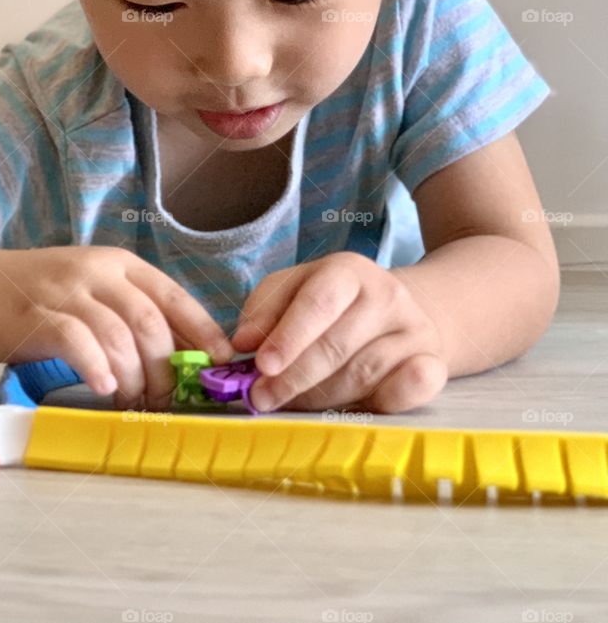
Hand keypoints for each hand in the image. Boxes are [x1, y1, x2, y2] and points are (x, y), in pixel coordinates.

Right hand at [0, 245, 232, 410]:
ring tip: (133, 402)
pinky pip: (75, 341)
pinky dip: (95, 367)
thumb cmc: (44, 296)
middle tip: (165, 400)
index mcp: (120, 265)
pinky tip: (103, 387)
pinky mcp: (35, 315)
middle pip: (149, 322)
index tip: (222, 363)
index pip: (173, 297)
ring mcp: (65, 291)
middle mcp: (97, 272)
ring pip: (117, 335)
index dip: (202, 331)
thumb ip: (132, 314)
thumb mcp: (94, 293)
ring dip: (133, 377)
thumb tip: (183, 357)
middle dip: (164, 368)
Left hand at [229, 251, 446, 412]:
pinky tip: (356, 407)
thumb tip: (243, 343)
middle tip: (262, 398)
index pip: (318, 301)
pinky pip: (412, 388)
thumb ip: (264, 310)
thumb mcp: (294, 290)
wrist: (399, 312)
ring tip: (292, 403)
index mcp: (347, 271)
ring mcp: (415, 330)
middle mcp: (386, 295)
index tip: (261, 366)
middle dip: (293, 377)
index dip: (288, 336)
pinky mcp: (435, 364)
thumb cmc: (331, 305)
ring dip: (320, 397)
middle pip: (337, 345)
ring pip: (362, 374)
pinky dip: (385, 401)